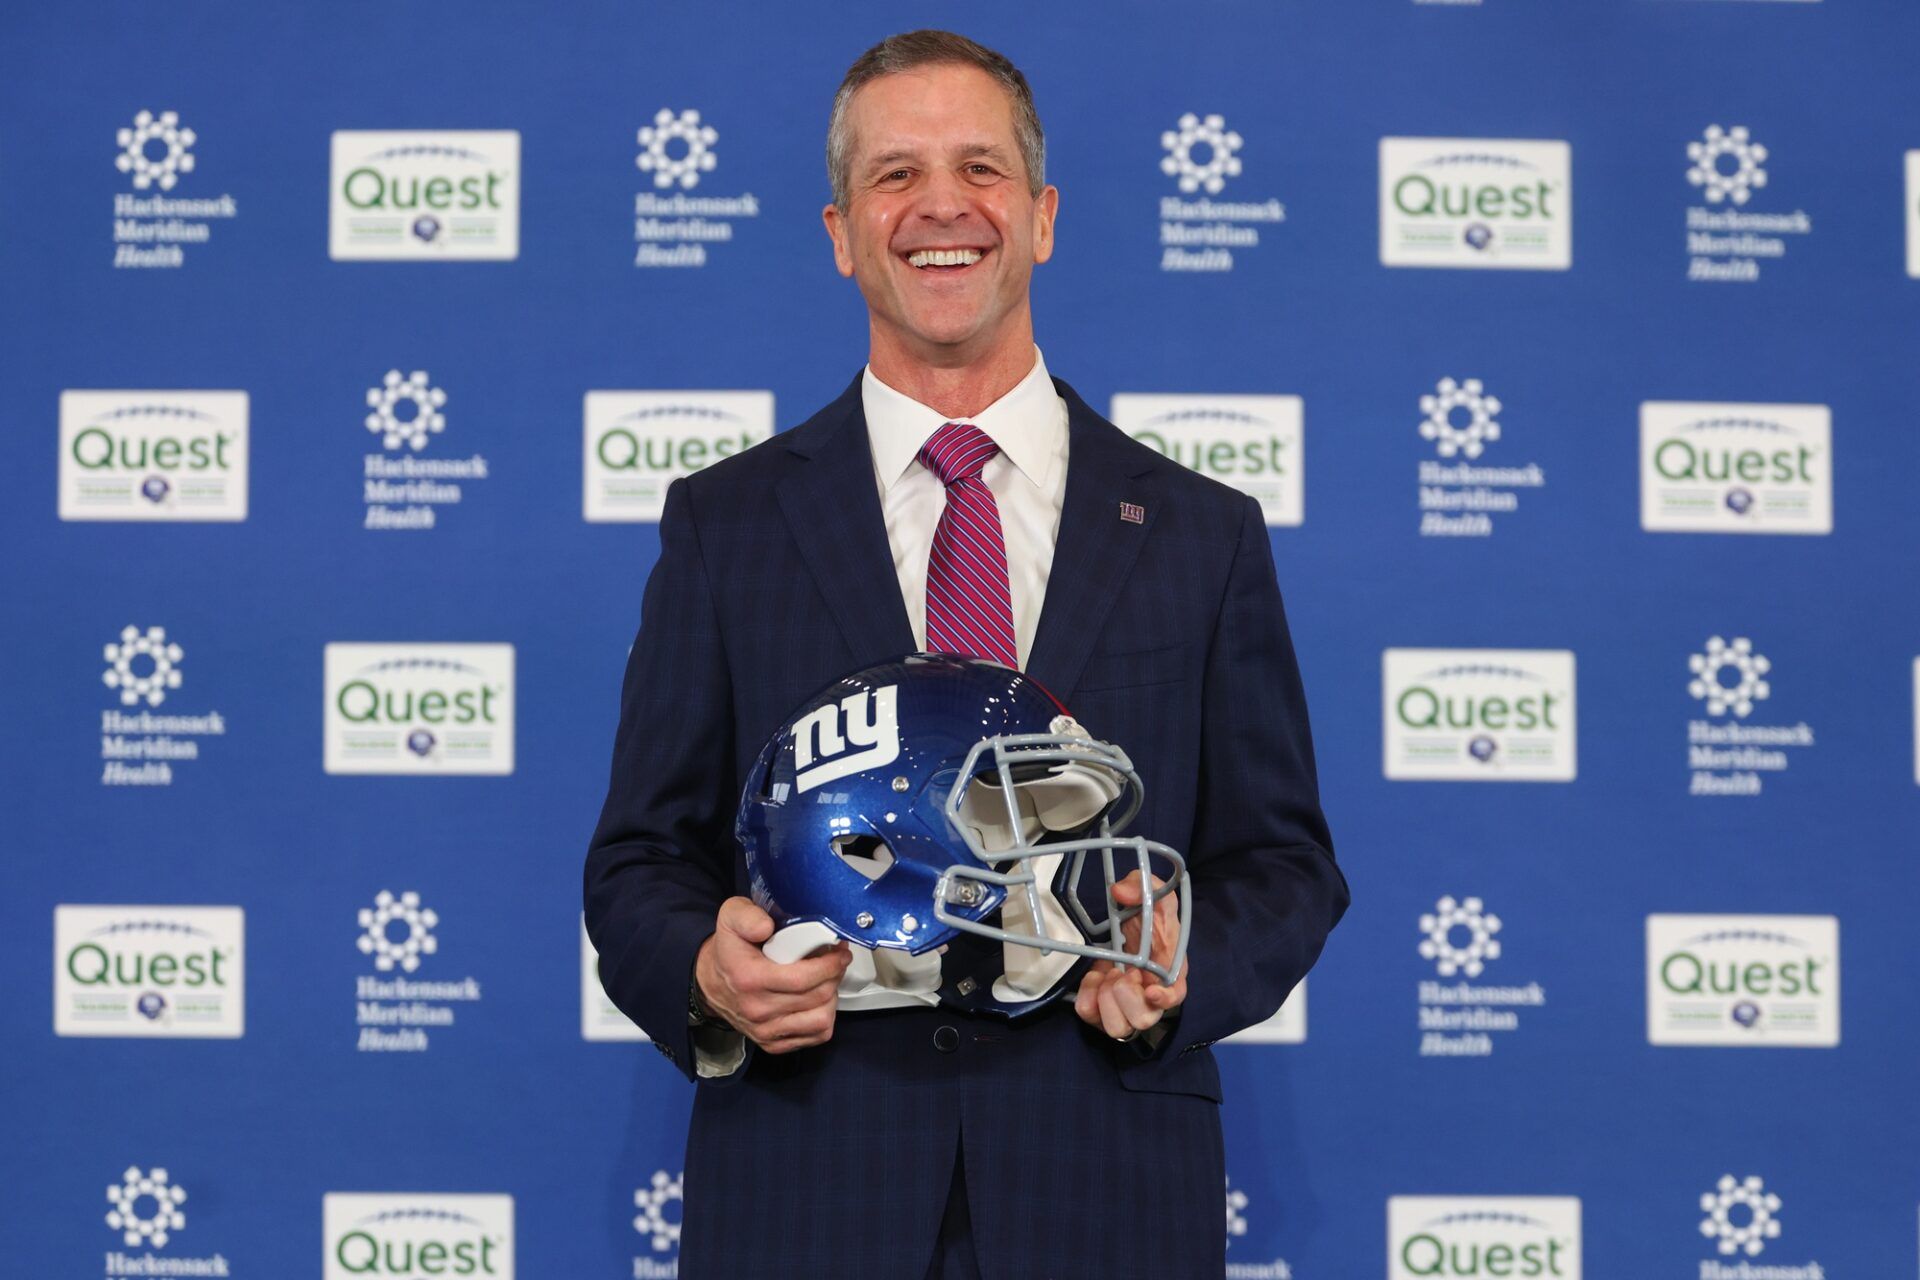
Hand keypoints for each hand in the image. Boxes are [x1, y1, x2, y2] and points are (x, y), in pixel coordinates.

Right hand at [694, 896, 851, 1053]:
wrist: (710, 983)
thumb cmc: (729, 950)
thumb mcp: (731, 918)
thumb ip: (747, 916)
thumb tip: (766, 927)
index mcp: (749, 978)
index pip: (802, 979)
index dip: (829, 965)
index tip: (839, 952)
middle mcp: (757, 1009)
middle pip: (817, 997)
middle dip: (834, 976)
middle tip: (837, 961)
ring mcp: (765, 1030)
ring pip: (820, 1020)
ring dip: (832, 998)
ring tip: (828, 981)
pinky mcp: (773, 1043)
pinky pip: (815, 1036)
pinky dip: (824, 1018)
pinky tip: (819, 1001)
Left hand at [1073, 870, 1187, 1039]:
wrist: (1132, 928)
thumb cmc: (1149, 917)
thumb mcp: (1152, 892)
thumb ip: (1142, 886)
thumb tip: (1120, 892)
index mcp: (1170, 973)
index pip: (1175, 997)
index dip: (1164, 999)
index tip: (1149, 988)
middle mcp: (1150, 996)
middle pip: (1142, 1021)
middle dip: (1126, 996)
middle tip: (1120, 971)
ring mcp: (1126, 1006)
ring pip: (1116, 1028)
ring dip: (1106, 1000)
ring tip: (1108, 973)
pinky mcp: (1103, 1008)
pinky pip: (1090, 1015)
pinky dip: (1087, 997)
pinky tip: (1094, 977)